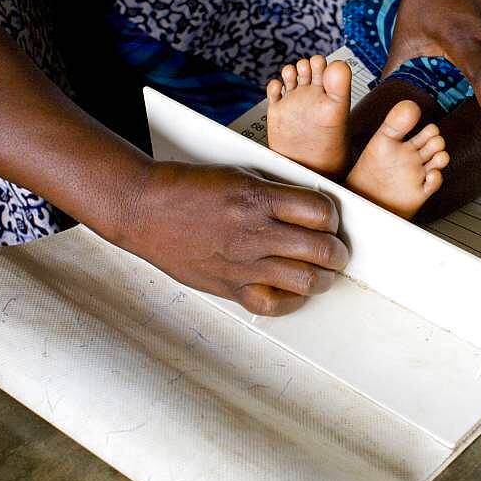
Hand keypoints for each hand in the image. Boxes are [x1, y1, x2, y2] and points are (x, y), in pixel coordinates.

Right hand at [115, 162, 348, 315]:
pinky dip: (292, 300)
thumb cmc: (188, 189)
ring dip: (322, 278)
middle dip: (336, 252)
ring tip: (320, 272)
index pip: (321, 212)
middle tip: (335, 251)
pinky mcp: (228, 286)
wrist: (143, 209)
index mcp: (258, 198)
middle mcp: (254, 232)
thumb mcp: (239, 175)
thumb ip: (275, 193)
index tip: (329, 220)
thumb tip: (311, 209)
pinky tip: (292, 290)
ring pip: (305, 281)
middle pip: (321, 250)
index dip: (332, 217)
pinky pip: (273, 304)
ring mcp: (242, 263)